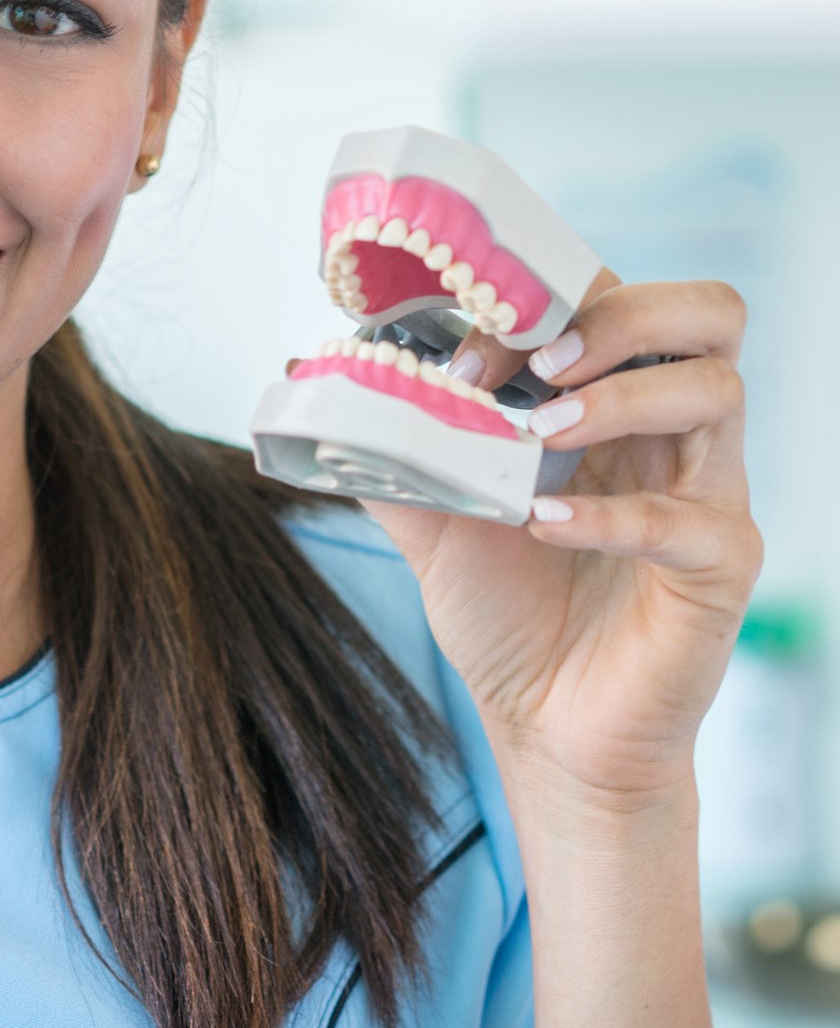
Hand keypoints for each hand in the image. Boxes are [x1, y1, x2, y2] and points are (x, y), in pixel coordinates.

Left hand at [347, 268, 761, 808]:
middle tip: (543, 365)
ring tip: (545, 435)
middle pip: (705, 314)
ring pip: (717, 391)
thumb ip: (389, 445)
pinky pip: (692, 520)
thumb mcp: (431, 516)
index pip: (610, 299)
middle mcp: (668, 435)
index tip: (465, 355)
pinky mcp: (720, 567)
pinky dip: (614, 515)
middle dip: (621, 315)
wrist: (545, 728)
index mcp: (608, 404)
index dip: (541, 303)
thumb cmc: (506, 612)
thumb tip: (306, 372)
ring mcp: (706, 494)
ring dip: (622, 398)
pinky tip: (547, 526)